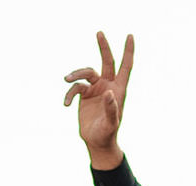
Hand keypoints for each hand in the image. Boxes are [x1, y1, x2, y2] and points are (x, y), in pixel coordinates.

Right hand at [64, 31, 133, 168]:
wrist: (96, 142)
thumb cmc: (107, 134)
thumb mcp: (111, 123)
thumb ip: (111, 109)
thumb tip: (109, 93)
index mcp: (119, 89)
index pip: (125, 66)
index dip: (128, 51)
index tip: (130, 35)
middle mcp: (107, 85)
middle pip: (107, 61)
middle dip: (103, 47)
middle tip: (99, 32)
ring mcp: (96, 89)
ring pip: (86, 73)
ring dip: (76, 74)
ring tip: (66, 80)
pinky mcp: (84, 96)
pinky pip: (75, 88)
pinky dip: (69, 94)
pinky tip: (65, 104)